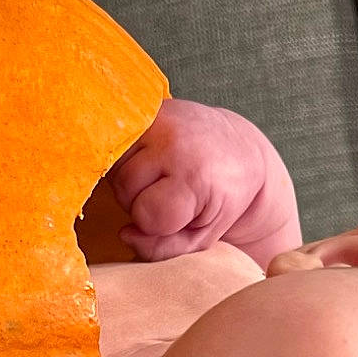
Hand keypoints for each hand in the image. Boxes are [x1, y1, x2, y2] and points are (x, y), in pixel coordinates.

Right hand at [106, 98, 297, 263]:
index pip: (145, 215)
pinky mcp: (149, 107)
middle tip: (170, 192)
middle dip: (141, 200)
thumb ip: (164, 249)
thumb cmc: (222, 200)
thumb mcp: (203, 236)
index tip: (180, 211)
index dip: (156, 222)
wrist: (241, 149)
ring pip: (116, 167)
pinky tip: (153, 159)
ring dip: (131, 179)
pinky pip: (117, 143)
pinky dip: (128, 157)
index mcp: (195, 177)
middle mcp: (175, 142)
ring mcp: (160, 119)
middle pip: (125, 190)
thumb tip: (124, 234)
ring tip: (161, 175)